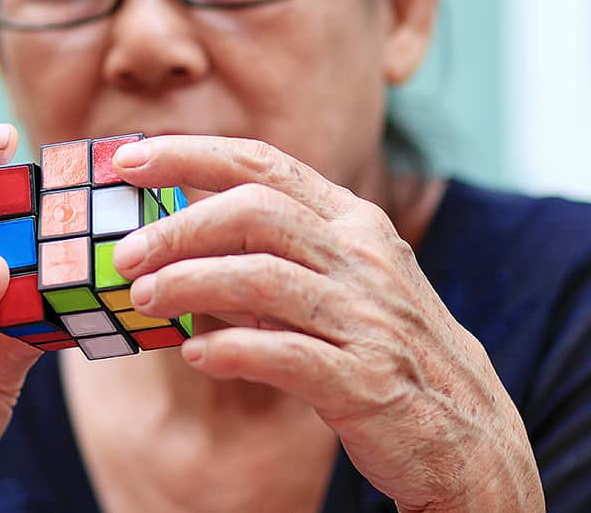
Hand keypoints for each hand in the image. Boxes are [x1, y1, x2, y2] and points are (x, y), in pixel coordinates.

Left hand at [110, 136, 542, 511]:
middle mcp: (362, 258)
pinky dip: (233, 351)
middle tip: (125, 255)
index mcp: (351, 223)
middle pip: (254, 213)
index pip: (262, 165)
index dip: (190, 155)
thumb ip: (265, 259)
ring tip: (143, 299)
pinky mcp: (367, 381)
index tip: (127, 158)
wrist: (468, 437)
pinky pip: (287, 355)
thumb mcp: (334, 285)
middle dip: (178, 227)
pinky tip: (195, 355)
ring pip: (263, 278)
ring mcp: (368, 317)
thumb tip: (169, 249)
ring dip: (190, 284)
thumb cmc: (380, 349)